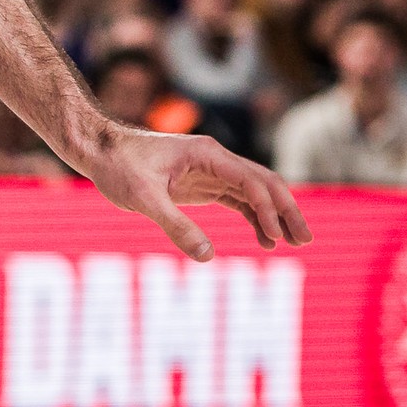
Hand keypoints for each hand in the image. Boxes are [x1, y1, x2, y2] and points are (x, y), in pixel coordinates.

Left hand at [81, 125, 312, 260]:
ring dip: (277, 215)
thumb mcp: (144, 198)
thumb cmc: (119, 167)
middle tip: (305, 240)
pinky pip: (239, 201)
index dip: (267, 209)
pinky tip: (266, 240)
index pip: (250, 180)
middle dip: (287, 211)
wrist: (100, 150)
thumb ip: (175, 226)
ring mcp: (213, 172)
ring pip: (256, 192)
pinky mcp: (204, 185)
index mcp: (207, 154)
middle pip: (265, 182)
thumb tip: (206, 257)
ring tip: (295, 243)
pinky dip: (255, 218)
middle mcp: (217, 160)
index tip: (274, 237)